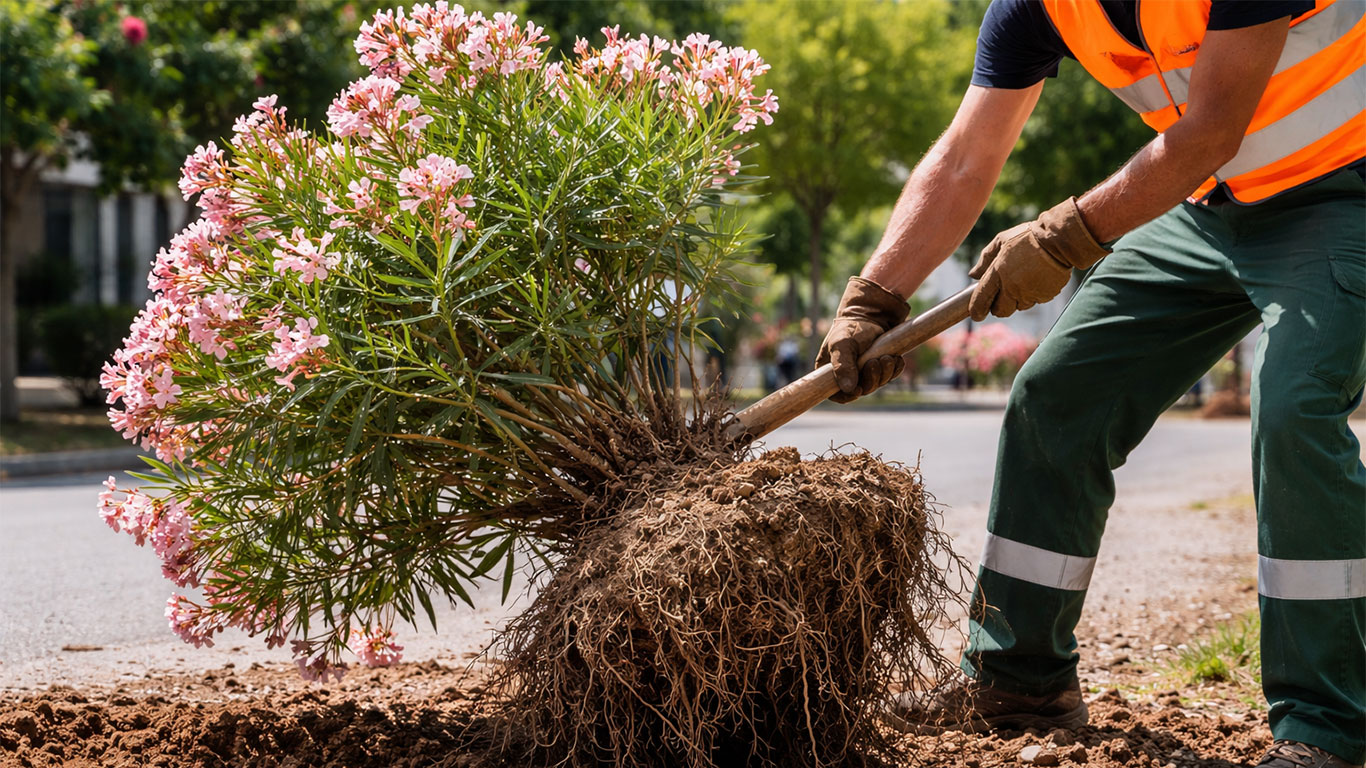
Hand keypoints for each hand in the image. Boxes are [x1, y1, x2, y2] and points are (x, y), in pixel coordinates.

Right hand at [816, 276, 909, 402]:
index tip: (859, 390)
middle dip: (871, 380)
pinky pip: (890, 376)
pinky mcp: (881, 366)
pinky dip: (894, 370)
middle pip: (861, 391)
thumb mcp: (843, 343)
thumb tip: (848, 389)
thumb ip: (843, 366)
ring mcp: (865, 371)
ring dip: (885, 373)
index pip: (836, 394)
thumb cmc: (853, 326)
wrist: (874, 312)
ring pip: (877, 384)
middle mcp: (848, 373)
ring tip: (887, 357)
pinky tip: (896, 359)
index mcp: (831, 369)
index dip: (848, 396)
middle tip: (875, 362)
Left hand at [969, 197, 1108, 321]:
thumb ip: (985, 259)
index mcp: (998, 272)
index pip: (982, 298)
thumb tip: (973, 275)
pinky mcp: (1045, 296)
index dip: (977, 310)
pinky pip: (1035, 300)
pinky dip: (1033, 294)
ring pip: (1019, 306)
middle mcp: (1012, 287)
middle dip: (999, 307)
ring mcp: (1029, 293)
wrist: (1058, 240)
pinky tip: (1037, 278)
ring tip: (1024, 280)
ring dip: (1018, 299)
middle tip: (1001, 297)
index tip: (976, 314)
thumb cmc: (1028, 237)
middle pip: (1001, 311)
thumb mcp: (1001, 241)